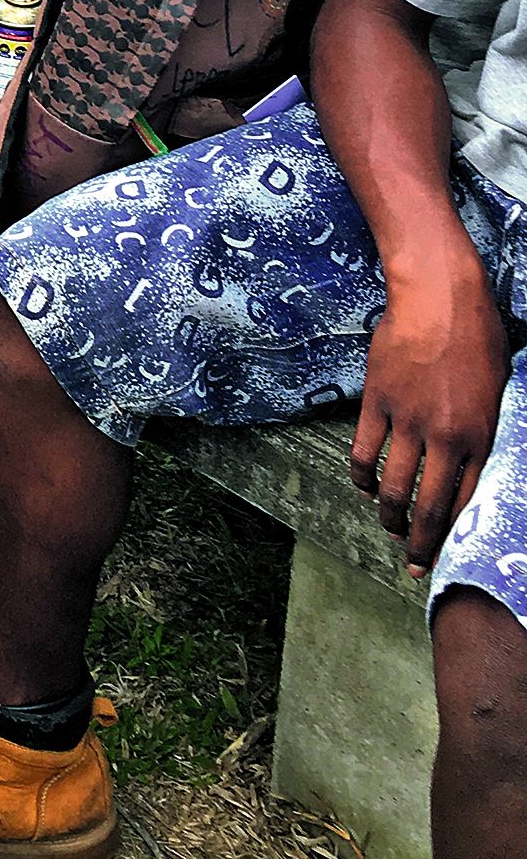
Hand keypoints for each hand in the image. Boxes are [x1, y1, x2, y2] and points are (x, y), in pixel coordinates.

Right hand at [351, 248, 512, 573]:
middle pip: (429, 505)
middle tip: (412, 562)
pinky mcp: (377, 402)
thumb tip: (474, 457)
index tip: (444, 552)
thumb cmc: (478, 333)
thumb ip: (485, 427)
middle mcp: (444, 436)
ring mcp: (407, 421)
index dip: (454, 533)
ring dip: (388, 513)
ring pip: (393, 485)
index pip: (467, 501)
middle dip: (420, 541)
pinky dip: (361, 475)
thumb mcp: (497, 388)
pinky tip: (362, 485)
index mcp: (480, 435)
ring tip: (387, 526)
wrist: (439, 296)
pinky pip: (364, 450)